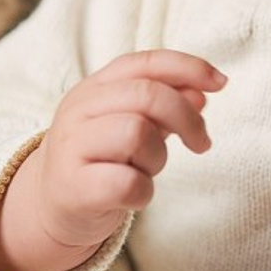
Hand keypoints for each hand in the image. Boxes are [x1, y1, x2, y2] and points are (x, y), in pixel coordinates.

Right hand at [0, 50, 225, 270]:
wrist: (50, 208)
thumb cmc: (101, 161)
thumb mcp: (131, 124)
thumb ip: (164, 106)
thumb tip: (203, 92)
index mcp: (94, 87)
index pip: (145, 62)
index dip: (188, 67)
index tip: (221, 83)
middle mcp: (78, 110)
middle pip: (147, 95)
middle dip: (186, 118)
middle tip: (201, 142)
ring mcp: (71, 148)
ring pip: (137, 134)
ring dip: (158, 157)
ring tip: (147, 170)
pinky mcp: (73, 188)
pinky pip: (128, 183)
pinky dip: (144, 192)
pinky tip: (135, 195)